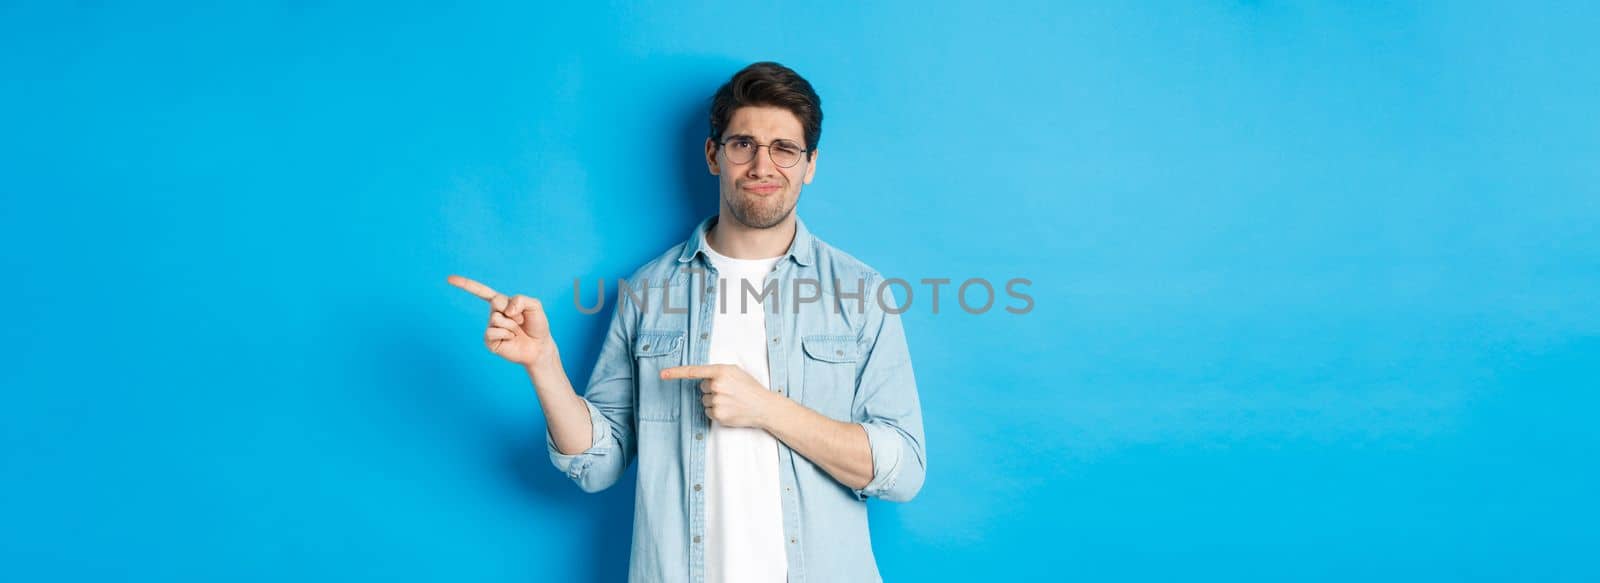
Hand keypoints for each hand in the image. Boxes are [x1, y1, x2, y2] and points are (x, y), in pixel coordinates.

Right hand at [447, 274, 557, 368]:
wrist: (540, 347)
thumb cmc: (537, 325)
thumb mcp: (534, 305)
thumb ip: (521, 300)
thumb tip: (505, 310)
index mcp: (501, 303)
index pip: (481, 291)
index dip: (465, 284)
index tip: (449, 279)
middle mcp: (494, 314)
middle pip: (496, 302)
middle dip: (512, 309)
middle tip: (520, 319)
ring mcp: (491, 327)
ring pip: (496, 318)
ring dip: (512, 324)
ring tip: (517, 330)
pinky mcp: (490, 341)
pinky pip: (493, 332)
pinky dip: (506, 334)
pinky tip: (511, 338)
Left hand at [660, 364, 779, 428]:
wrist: (764, 406)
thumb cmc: (750, 388)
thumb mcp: (735, 372)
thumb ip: (718, 372)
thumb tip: (702, 378)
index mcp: (721, 371)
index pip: (693, 371)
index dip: (675, 373)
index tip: (662, 374)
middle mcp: (717, 385)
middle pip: (702, 388)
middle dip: (712, 389)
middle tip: (729, 392)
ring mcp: (717, 401)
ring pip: (705, 401)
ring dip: (715, 401)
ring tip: (731, 401)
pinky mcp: (718, 415)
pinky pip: (708, 412)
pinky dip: (717, 412)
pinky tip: (730, 409)